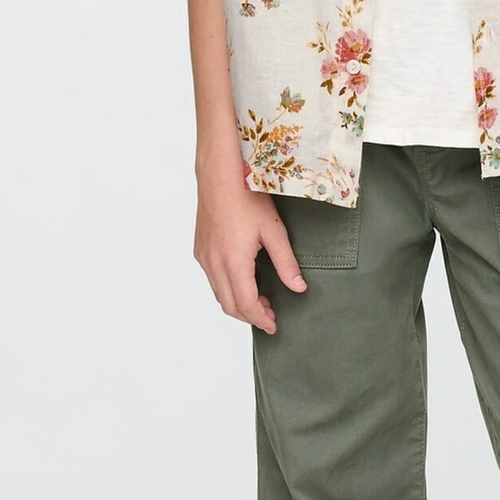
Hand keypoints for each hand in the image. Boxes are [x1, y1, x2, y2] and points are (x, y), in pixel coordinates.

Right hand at [194, 165, 307, 334]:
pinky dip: (227, 289)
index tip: (274, 325)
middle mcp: (213, 263)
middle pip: (230, 305)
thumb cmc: (247, 196)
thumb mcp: (273, 230)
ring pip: (219, 294)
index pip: (246, 305)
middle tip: (270, 315)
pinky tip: (243, 280)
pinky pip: (212, 279)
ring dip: (238, 303)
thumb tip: (299, 288)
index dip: (260, 319)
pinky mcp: (200, 249)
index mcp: (233, 261)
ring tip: (260, 299)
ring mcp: (203, 257)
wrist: (220, 175)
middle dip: (250, 316)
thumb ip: (286, 263)